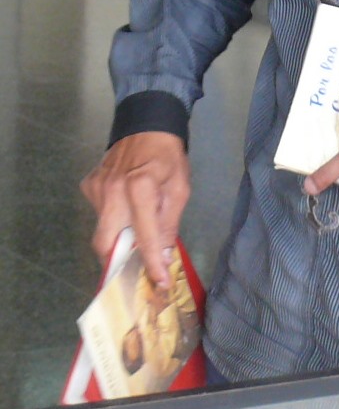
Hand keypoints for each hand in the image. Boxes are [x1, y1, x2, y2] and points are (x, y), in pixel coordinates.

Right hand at [81, 132, 190, 288]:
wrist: (146, 126)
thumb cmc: (168, 159)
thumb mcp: (180, 190)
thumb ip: (169, 223)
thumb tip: (163, 255)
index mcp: (139, 190)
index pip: (143, 236)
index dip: (151, 262)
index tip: (159, 282)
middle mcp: (112, 191)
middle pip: (105, 243)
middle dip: (118, 262)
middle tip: (135, 269)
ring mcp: (96, 189)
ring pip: (101, 229)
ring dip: (118, 238)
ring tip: (136, 232)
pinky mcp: (88, 185)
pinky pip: (99, 213)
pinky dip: (113, 219)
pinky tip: (126, 208)